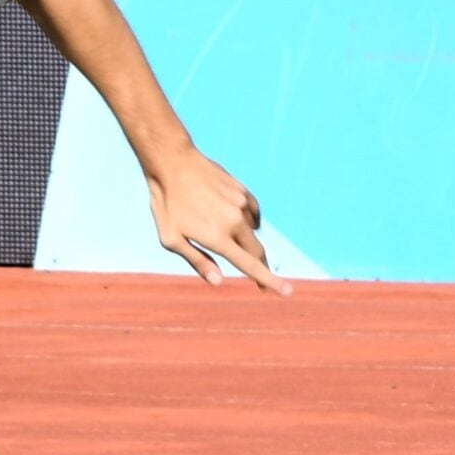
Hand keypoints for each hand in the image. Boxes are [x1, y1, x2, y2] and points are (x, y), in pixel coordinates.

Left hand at [147, 150, 290, 295]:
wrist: (173, 163)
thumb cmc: (166, 204)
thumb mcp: (171, 239)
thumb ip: (197, 261)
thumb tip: (219, 282)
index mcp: (218, 237)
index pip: (250, 265)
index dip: (269, 280)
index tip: (288, 291)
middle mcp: (235, 221)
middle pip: (257, 252)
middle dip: (260, 266)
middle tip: (259, 279)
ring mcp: (241, 204)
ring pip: (252, 232)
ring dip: (244, 240)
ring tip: (216, 230)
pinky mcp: (242, 191)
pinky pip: (253, 213)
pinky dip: (247, 221)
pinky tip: (232, 218)